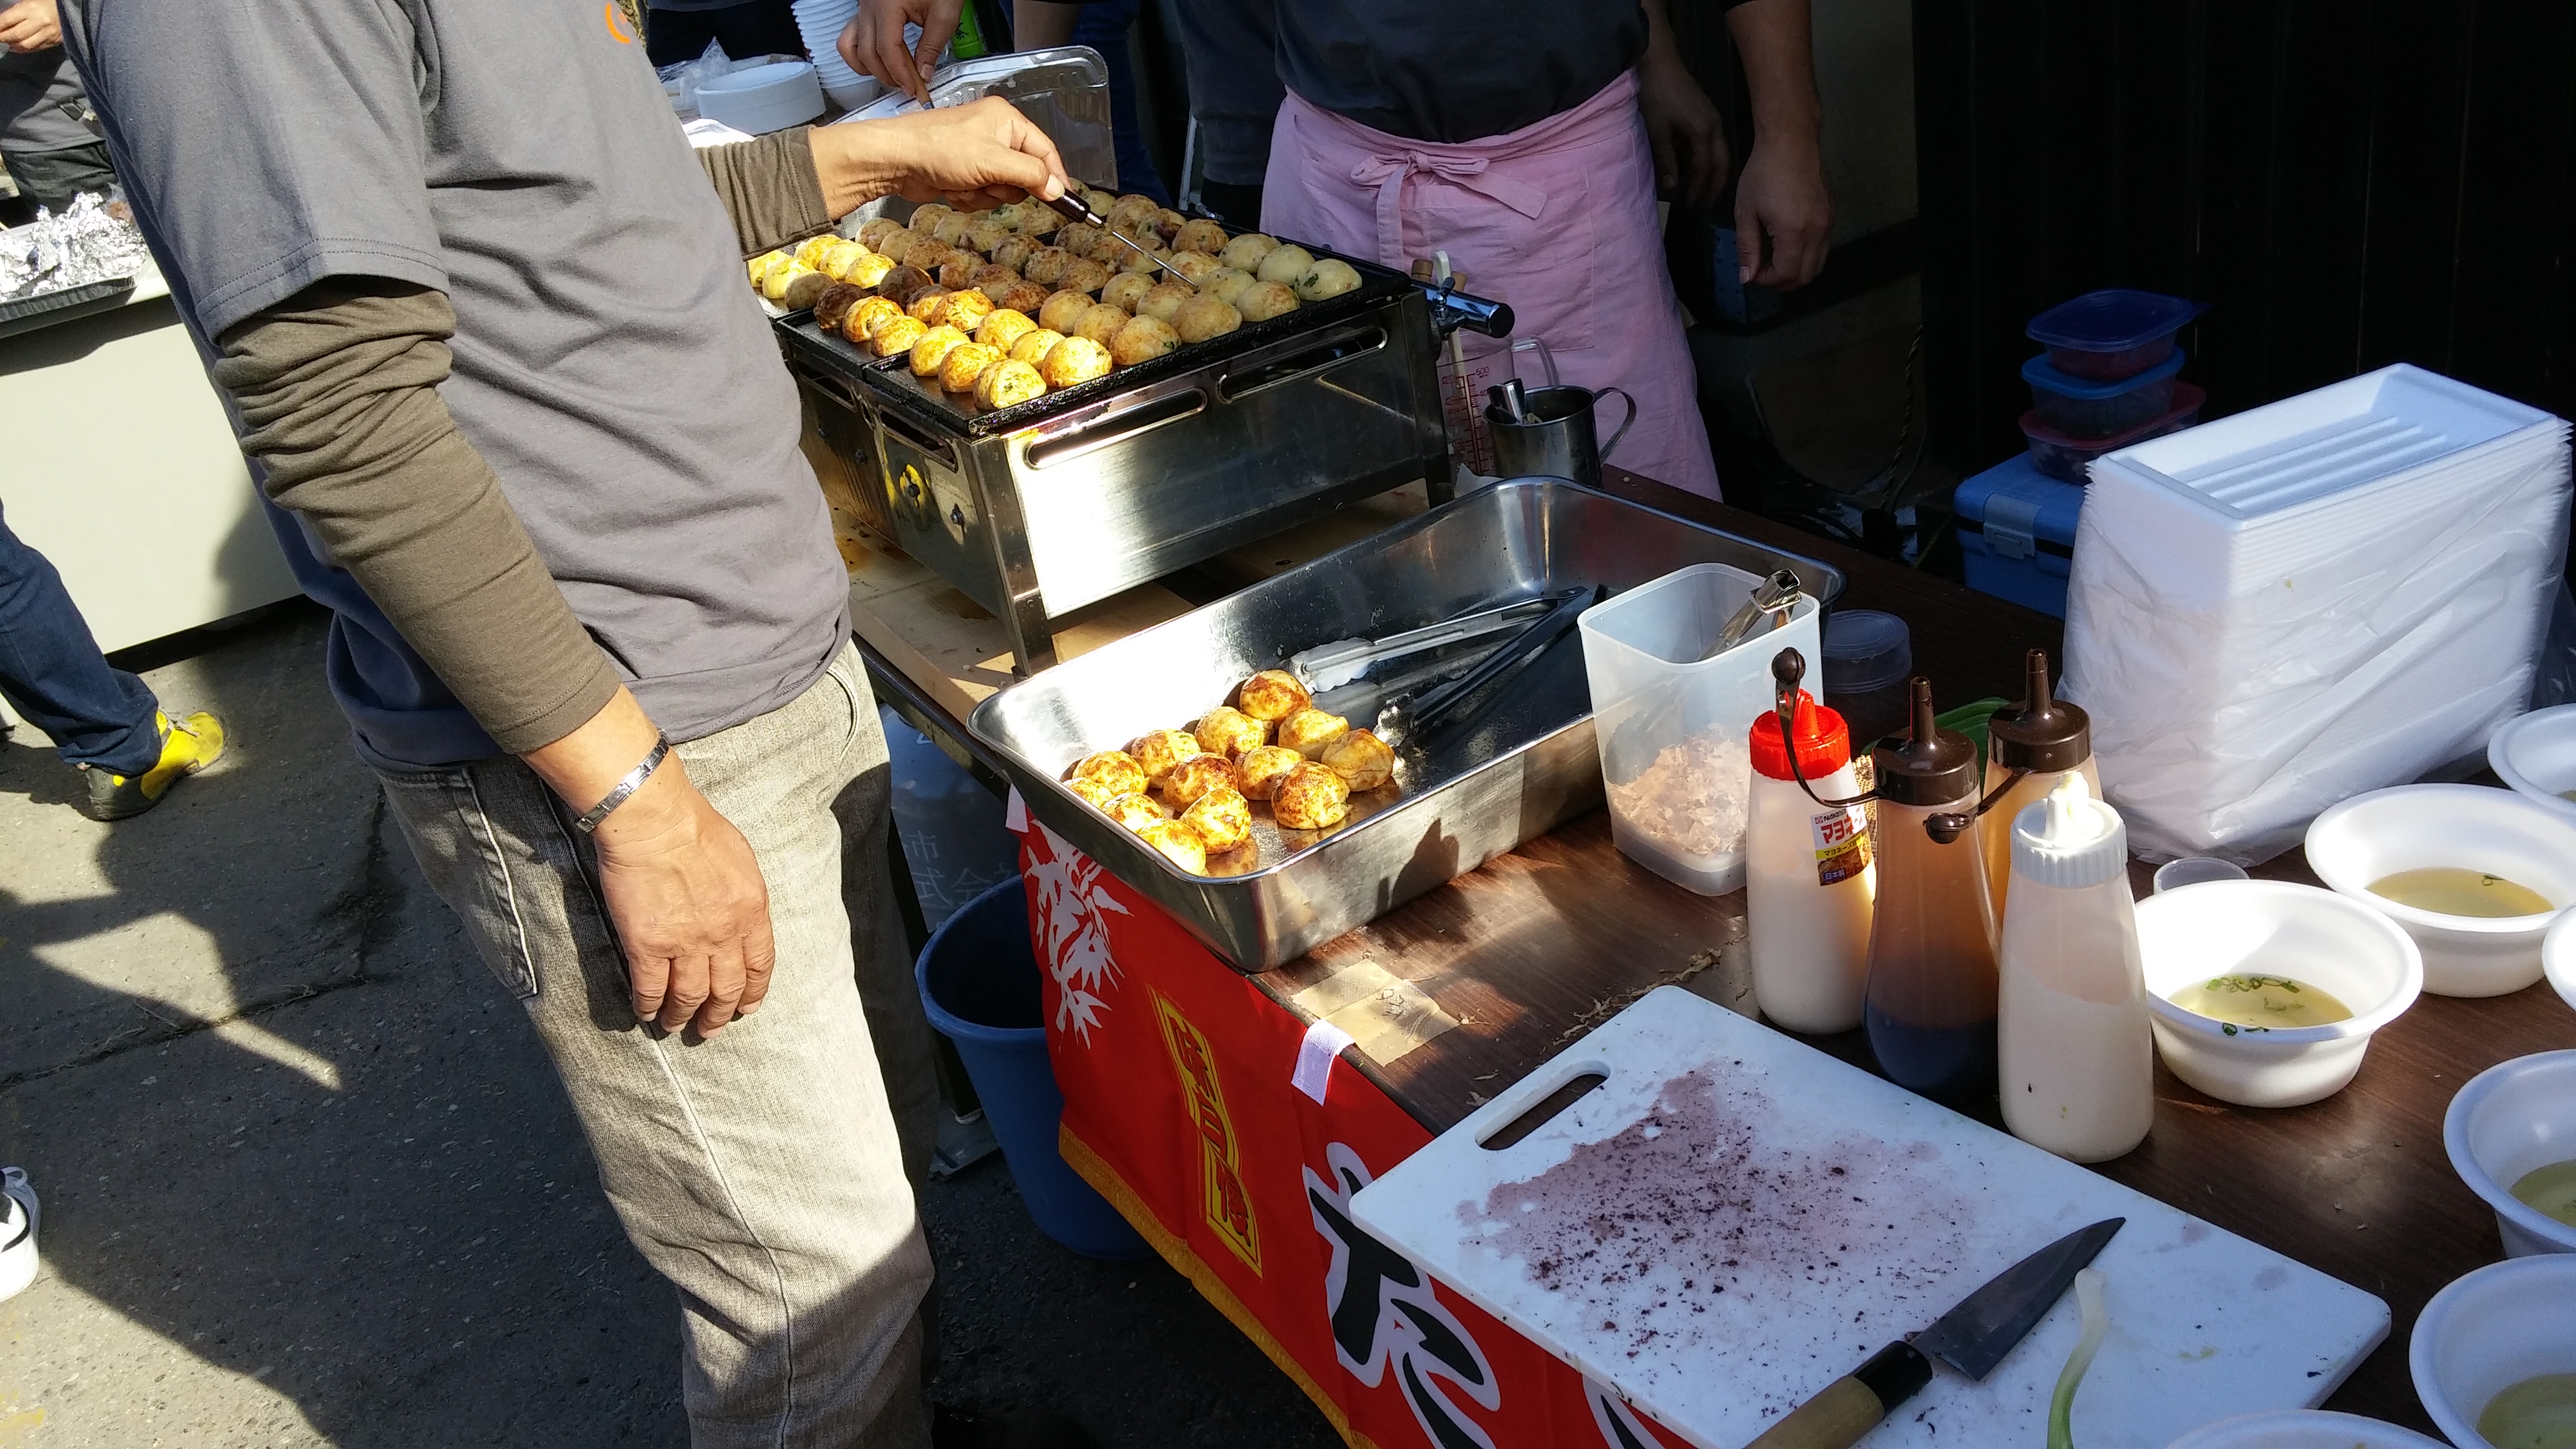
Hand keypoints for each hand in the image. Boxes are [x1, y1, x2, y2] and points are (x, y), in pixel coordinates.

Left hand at [0, 0, 63, 52]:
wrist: (70, 8)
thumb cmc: (46, 2)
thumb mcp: (28, 1)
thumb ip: (16, 12)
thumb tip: (2, 24)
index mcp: (31, 8)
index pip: (7, 20)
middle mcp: (40, 22)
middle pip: (16, 35)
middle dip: (3, 38)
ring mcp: (48, 33)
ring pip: (25, 45)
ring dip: (13, 45)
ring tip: (7, 43)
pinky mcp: (54, 41)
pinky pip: (36, 48)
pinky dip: (24, 49)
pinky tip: (18, 47)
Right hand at [591, 760, 777, 1037]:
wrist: (656, 821)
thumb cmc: (697, 829)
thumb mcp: (742, 861)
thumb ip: (743, 897)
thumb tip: (741, 916)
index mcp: (752, 912)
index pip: (759, 965)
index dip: (753, 992)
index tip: (746, 1007)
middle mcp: (723, 935)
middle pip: (727, 988)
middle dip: (719, 1014)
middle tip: (711, 1028)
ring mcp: (686, 943)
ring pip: (689, 996)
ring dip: (683, 1015)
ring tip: (676, 1025)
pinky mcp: (648, 945)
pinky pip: (650, 988)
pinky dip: (648, 1005)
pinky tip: (646, 1012)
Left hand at [808, 96, 1070, 215]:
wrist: (895, 160)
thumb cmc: (940, 149)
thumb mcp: (993, 162)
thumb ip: (1030, 175)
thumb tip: (1058, 189)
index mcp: (1007, 120)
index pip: (1045, 151)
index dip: (1055, 177)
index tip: (1065, 201)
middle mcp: (996, 134)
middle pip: (1025, 175)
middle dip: (1005, 186)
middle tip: (988, 182)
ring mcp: (979, 154)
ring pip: (1003, 190)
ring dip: (985, 194)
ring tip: (964, 183)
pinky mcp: (964, 173)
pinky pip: (982, 195)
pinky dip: (969, 197)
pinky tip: (952, 188)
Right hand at [839, 0, 960, 104]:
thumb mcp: (944, 13)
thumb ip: (933, 46)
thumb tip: (924, 73)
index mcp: (887, 6)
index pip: (887, 50)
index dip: (900, 74)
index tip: (913, 88)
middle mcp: (869, 7)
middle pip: (868, 53)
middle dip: (888, 75)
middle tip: (908, 86)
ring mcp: (863, 8)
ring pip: (851, 46)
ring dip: (869, 67)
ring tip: (891, 76)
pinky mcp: (865, 10)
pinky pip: (851, 35)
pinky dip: (859, 53)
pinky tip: (876, 62)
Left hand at [1638, 49, 1730, 212]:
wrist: (1659, 61)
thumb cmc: (1657, 94)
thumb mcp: (1658, 130)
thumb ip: (1667, 160)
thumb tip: (1673, 188)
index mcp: (1705, 132)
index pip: (1705, 169)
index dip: (1698, 190)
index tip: (1690, 207)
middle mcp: (1714, 127)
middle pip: (1720, 163)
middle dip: (1712, 186)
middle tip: (1702, 205)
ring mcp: (1711, 120)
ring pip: (1716, 154)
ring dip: (1708, 174)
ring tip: (1697, 192)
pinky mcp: (1703, 115)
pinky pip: (1709, 144)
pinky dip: (1702, 160)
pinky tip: (1690, 169)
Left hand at [1733, 138, 1832, 287]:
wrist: (1790, 142)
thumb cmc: (1764, 172)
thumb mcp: (1746, 212)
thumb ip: (1747, 248)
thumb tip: (1747, 277)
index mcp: (1794, 231)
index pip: (1786, 274)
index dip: (1767, 282)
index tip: (1752, 274)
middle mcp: (1817, 231)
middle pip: (1806, 277)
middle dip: (1782, 282)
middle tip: (1762, 273)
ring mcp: (1828, 223)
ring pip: (1817, 265)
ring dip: (1796, 272)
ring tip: (1774, 262)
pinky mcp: (1831, 216)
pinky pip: (1823, 249)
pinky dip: (1806, 257)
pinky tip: (1788, 247)